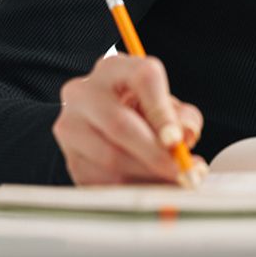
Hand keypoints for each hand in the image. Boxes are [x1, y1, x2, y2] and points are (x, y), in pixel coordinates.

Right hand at [53, 54, 205, 185]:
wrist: (101, 123)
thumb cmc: (141, 109)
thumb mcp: (167, 104)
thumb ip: (183, 117)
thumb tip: (186, 136)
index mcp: (115, 68)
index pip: (143, 78)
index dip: (162, 112)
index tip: (177, 140)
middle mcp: (84, 92)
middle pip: (119, 124)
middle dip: (154, 153)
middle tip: (180, 171)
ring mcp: (70, 125)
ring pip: (109, 157)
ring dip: (146, 175)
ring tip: (171, 181)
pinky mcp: (69, 157)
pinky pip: (100, 180)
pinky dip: (130, 188)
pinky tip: (150, 187)